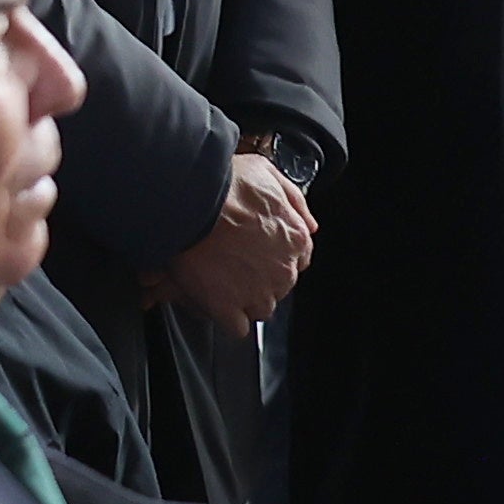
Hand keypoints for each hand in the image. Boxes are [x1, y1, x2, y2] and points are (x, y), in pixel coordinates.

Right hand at [153, 150, 315, 327]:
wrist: (194, 203)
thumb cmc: (227, 186)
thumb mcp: (270, 175)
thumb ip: (294, 201)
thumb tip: (309, 223)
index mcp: (295, 239)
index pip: (297, 260)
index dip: (275, 257)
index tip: (259, 254)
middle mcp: (283, 270)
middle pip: (279, 286)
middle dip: (260, 278)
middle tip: (235, 266)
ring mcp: (257, 292)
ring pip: (261, 309)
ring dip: (245, 300)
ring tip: (223, 283)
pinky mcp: (229, 308)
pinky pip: (237, 327)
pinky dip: (227, 318)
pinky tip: (215, 303)